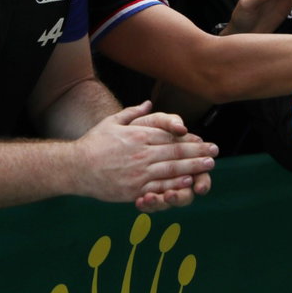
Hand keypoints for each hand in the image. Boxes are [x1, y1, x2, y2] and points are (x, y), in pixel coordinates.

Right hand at [74, 102, 216, 208]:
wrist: (76, 168)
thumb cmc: (94, 143)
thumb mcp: (112, 122)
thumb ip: (133, 113)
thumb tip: (149, 103)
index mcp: (138, 136)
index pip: (169, 137)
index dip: (189, 139)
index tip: (202, 140)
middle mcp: (141, 153)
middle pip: (175, 152)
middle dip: (198, 152)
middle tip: (214, 152)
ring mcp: (138, 173)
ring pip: (171, 170)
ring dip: (193, 167)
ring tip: (209, 166)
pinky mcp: (134, 189)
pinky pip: (159, 186)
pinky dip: (176, 184)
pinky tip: (188, 181)